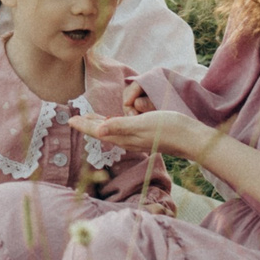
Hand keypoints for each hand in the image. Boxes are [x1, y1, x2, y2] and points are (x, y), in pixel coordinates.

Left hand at [71, 109, 218, 166]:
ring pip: (112, 131)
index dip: (84, 125)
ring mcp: (136, 139)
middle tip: (75, 119)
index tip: (70, 120)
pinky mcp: (145, 135)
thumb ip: (120, 126)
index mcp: (123, 138)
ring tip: (90, 119)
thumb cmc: (167, 129)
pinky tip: (115, 121)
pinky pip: (123, 130)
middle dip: (88, 125)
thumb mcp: (141, 124)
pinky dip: (113, 124)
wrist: (189, 138)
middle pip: (103, 131)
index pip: (98, 131)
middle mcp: (127, 140)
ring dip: (100, 124)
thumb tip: (97, 131)